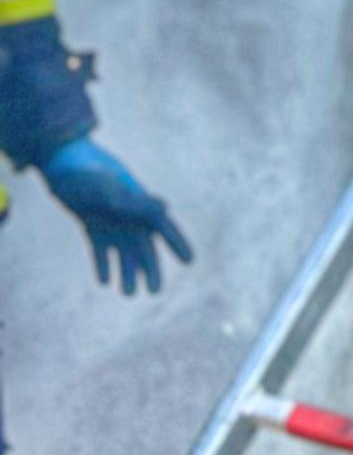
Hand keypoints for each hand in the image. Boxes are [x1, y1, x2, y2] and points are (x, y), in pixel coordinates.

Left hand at [38, 141, 191, 295]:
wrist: (59, 160)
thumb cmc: (88, 172)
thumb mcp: (111, 189)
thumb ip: (135, 202)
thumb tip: (166, 209)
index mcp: (138, 203)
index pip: (163, 227)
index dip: (177, 243)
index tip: (190, 261)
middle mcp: (128, 213)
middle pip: (143, 246)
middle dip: (150, 269)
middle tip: (155, 292)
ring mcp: (109, 218)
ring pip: (122, 251)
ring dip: (126, 271)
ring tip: (129, 294)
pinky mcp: (90, 222)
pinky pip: (100, 248)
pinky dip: (102, 263)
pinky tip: (104, 281)